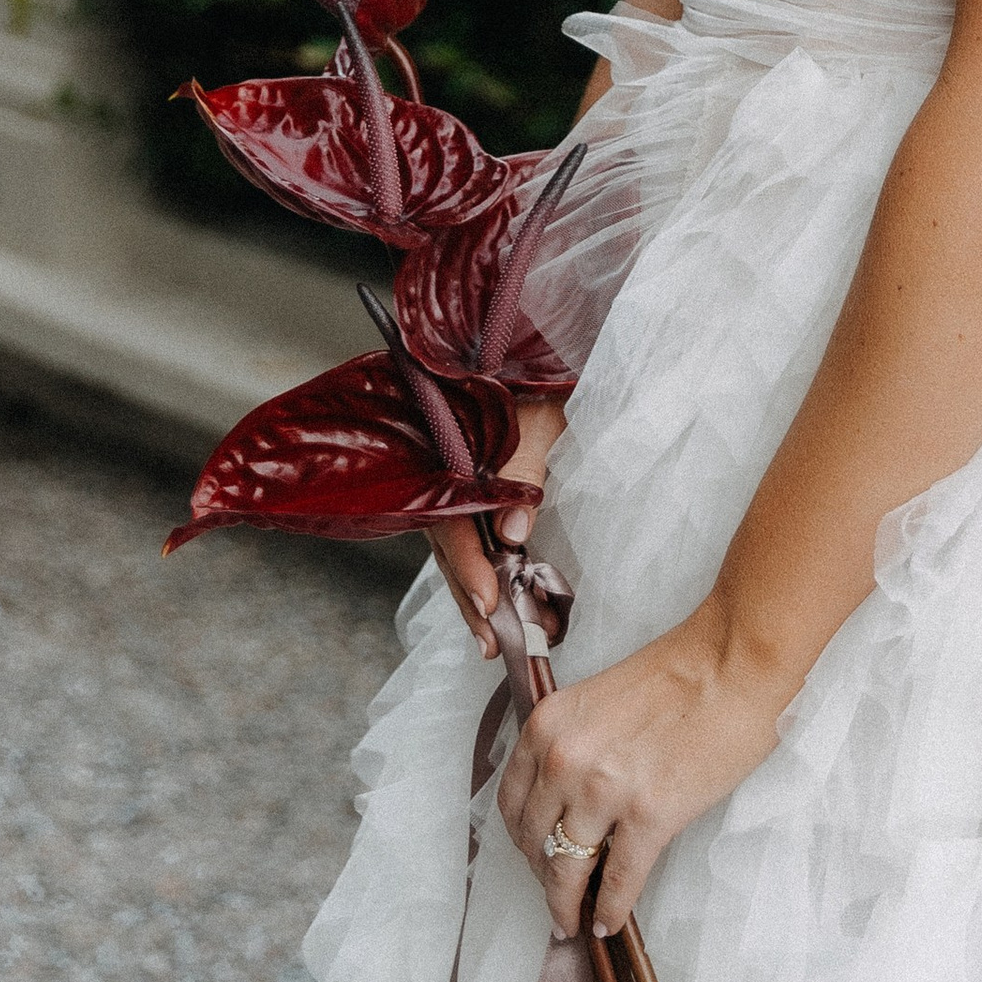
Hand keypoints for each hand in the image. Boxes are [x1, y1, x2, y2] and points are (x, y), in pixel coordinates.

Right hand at [426, 397, 566, 659]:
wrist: (529, 336)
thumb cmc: (537, 372)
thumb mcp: (540, 412)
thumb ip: (524, 466)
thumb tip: (514, 534)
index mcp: (451, 452)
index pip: (453, 523)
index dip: (471, 567)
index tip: (490, 604)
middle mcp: (441, 472)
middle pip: (448, 548)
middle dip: (471, 598)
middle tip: (492, 645)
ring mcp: (449, 481)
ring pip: (452, 548)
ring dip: (472, 593)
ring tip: (492, 640)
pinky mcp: (464, 484)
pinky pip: (462, 534)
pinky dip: (476, 569)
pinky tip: (489, 600)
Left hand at [497, 601, 791, 937]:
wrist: (733, 661)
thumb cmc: (679, 672)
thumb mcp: (598, 700)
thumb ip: (574, 745)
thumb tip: (570, 801)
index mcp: (548, 725)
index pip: (514, 803)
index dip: (523, 840)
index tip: (534, 858)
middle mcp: (564, 758)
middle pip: (535, 841)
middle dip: (542, 877)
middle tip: (554, 897)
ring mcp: (605, 789)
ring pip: (568, 870)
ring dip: (566, 905)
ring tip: (571, 922)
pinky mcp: (650, 814)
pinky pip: (619, 880)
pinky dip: (611, 909)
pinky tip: (610, 922)